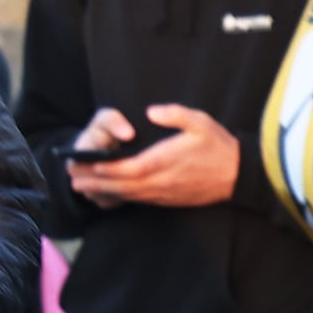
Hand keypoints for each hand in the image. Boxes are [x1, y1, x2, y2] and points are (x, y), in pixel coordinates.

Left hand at [71, 102, 242, 209]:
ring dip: (104, 192)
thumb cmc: (219, 146)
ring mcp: (165, 193)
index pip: (129, 168)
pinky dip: (121, 197)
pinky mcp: (169, 199)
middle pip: (123, 185)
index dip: (106, 168)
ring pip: (129, 195)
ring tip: (83, 188)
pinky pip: (140, 200)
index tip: (88, 164)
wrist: (239, 175)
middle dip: (96, 182)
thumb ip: (174, 114)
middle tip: (73, 179)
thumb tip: (151, 112)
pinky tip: (110, 193)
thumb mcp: (200, 121)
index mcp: (166, 161)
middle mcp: (162, 181)